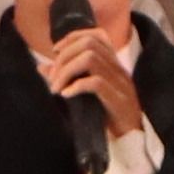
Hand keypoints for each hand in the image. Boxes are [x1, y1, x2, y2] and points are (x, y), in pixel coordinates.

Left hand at [34, 10, 144, 130]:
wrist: (131, 138)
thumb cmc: (107, 114)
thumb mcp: (86, 92)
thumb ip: (67, 77)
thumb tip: (42, 67)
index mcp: (113, 64)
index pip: (97, 35)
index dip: (73, 37)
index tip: (55, 51)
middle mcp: (119, 68)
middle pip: (89, 44)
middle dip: (64, 57)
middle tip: (52, 78)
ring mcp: (120, 83)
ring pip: (90, 59)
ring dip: (66, 71)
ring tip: (56, 88)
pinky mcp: (118, 99)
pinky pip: (96, 83)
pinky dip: (76, 86)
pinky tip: (66, 95)